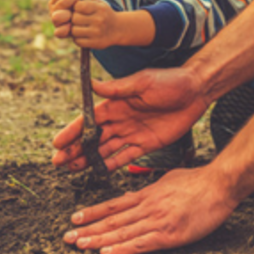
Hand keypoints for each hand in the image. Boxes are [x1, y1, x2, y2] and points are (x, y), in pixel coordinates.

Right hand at [48, 0, 82, 38]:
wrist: (85, 24)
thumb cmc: (82, 8)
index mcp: (56, 1)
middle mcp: (54, 11)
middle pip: (60, 3)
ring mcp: (56, 22)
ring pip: (57, 17)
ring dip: (66, 12)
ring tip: (76, 8)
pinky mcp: (60, 32)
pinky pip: (58, 32)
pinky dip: (63, 29)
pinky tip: (70, 26)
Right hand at [52, 66, 208, 171]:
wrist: (196, 91)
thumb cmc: (170, 81)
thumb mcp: (143, 82)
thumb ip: (118, 88)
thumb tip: (92, 84)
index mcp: (117, 103)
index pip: (89, 119)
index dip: (73, 131)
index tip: (57, 143)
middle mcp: (121, 119)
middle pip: (93, 137)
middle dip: (75, 149)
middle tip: (58, 162)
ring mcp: (133, 133)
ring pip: (105, 149)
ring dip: (88, 158)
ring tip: (71, 169)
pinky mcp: (146, 144)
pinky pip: (125, 157)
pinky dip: (111, 165)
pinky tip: (97, 172)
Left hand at [63, 165, 237, 253]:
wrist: (219, 185)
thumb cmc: (197, 182)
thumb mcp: (167, 180)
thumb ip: (149, 190)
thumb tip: (132, 196)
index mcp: (147, 194)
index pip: (113, 205)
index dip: (93, 212)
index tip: (75, 218)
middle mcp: (147, 207)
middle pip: (112, 221)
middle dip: (88, 229)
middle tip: (68, 237)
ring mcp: (157, 220)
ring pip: (122, 232)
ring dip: (98, 240)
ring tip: (80, 245)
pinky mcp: (169, 234)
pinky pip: (141, 244)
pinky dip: (122, 249)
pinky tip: (107, 253)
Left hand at [71, 0, 118, 48]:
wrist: (118, 29)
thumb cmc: (103, 14)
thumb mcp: (99, 3)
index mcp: (100, 8)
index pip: (78, 6)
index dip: (76, 7)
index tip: (79, 9)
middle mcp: (99, 20)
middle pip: (74, 18)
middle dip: (74, 18)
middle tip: (79, 19)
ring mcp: (97, 33)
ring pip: (74, 31)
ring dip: (75, 29)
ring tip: (80, 27)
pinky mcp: (95, 43)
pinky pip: (78, 41)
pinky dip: (78, 38)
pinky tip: (83, 35)